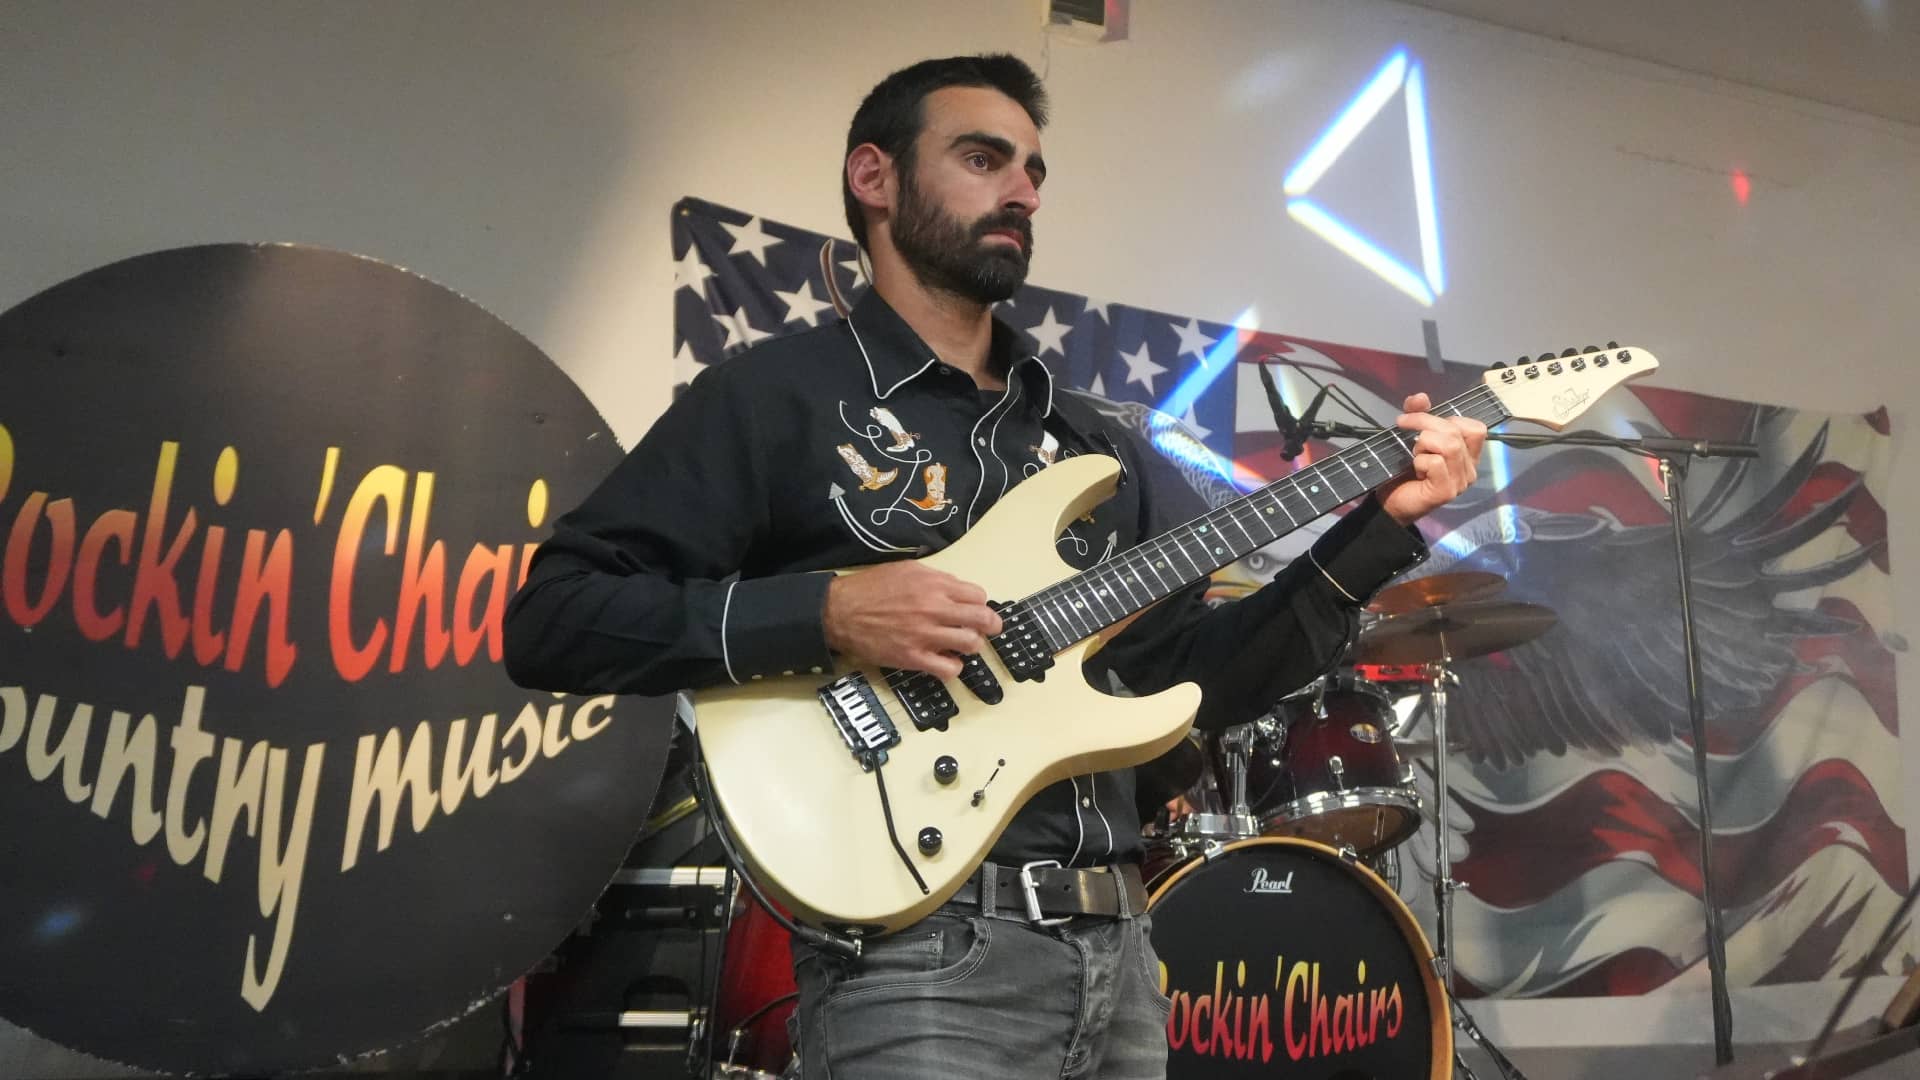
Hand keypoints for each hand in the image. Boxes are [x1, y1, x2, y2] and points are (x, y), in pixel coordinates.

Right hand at [822, 561, 1003, 679]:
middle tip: (987, 629)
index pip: (978, 596)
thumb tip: (957, 589)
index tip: (975, 608)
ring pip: (971, 644)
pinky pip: (949, 669)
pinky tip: (945, 660)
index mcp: (934, 585)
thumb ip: (935, 578)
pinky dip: (953, 667)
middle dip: (990, 625)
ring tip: (962, 644)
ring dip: (971, 645)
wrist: (840, 611)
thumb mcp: (906, 569)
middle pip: (982, 619)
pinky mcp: (913, 658)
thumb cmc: (870, 588)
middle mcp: (934, 608)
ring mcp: (925, 635)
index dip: (979, 603)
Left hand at [1378, 393, 1487, 525]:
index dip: (1449, 418)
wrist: (1390, 504)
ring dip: (1423, 443)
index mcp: (1467, 455)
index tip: (1423, 422)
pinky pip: (1436, 463)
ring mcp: (1460, 482)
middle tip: (1403, 427)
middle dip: (1425, 423)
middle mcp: (1469, 469)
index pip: (1476, 428)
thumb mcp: (1411, 437)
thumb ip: (1419, 415)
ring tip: (1414, 454)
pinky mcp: (1446, 492)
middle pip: (1456, 432)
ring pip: (1449, 445)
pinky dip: (1420, 461)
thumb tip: (1421, 397)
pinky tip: (1415, 470)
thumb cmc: (1405, 472)